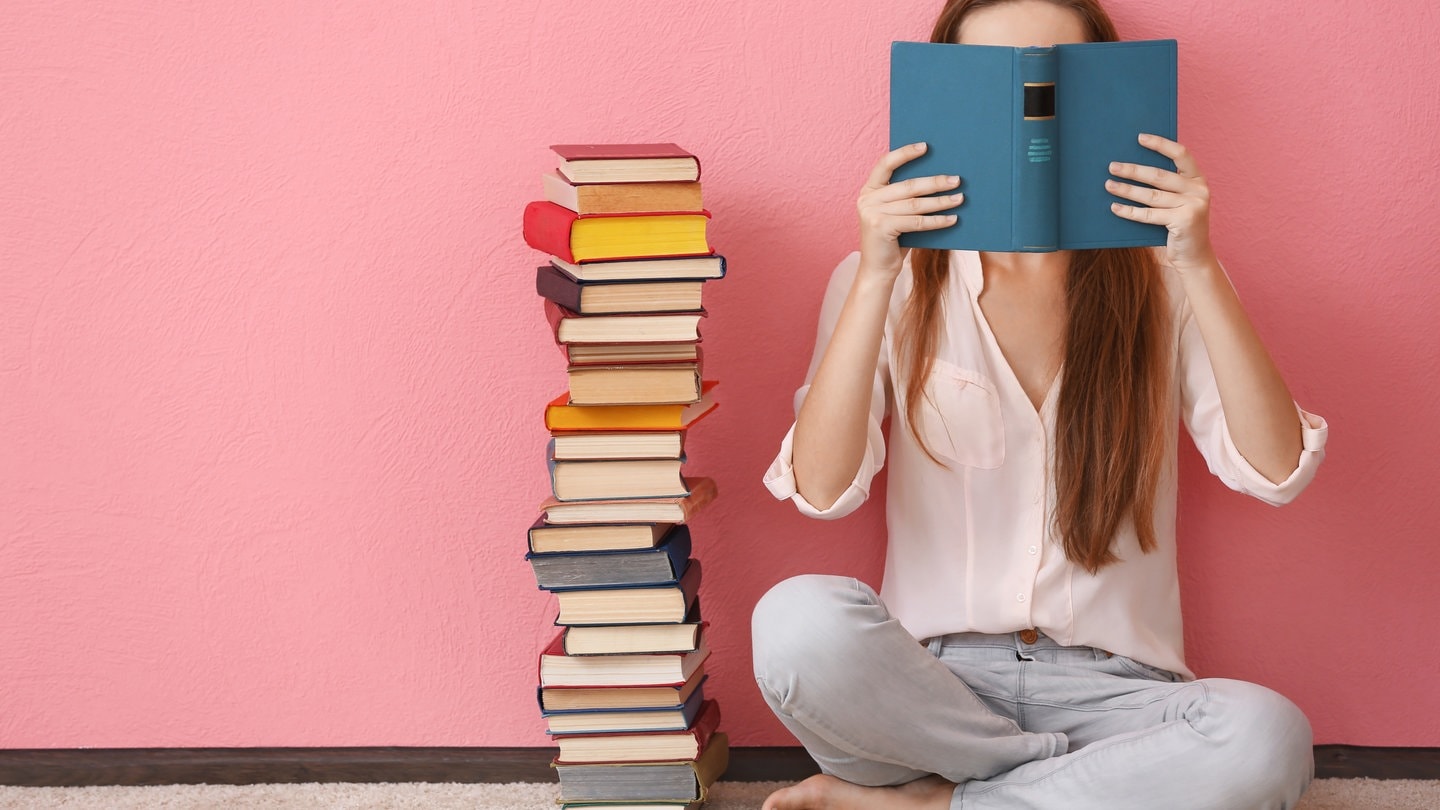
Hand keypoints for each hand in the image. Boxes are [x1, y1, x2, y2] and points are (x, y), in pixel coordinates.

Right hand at [856, 142, 962, 280]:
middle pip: (907, 185)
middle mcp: (867, 198)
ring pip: (914, 204)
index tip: (926, 146)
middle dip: (935, 182)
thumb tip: (940, 180)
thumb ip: (907, 198)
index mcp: (869, 190)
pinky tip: (952, 219)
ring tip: (960, 198)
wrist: (878, 270)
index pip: (886, 164)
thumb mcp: (896, 214)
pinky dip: (937, 220)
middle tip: (957, 179)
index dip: (905, 153)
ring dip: (941, 201)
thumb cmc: (892, 241)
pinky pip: (916, 221)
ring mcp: (871, 212)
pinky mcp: (880, 227)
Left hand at [1106, 133, 1216, 271]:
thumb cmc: (1179, 224)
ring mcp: (1193, 206)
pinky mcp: (1184, 221)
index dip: (1160, 144)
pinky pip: (1149, 215)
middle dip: (1133, 170)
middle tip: (1112, 166)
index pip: (1181, 154)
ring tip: (1109, 185)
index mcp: (1198, 179)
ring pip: (1151, 195)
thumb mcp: (1178, 201)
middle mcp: (1198, 190)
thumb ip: (1166, 186)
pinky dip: (1129, 211)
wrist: (1193, 255)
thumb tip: (1131, 168)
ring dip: (1127, 190)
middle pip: (1160, 176)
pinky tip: (1115, 207)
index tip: (1139, 137)